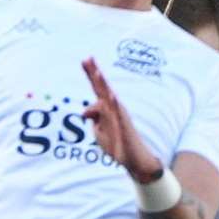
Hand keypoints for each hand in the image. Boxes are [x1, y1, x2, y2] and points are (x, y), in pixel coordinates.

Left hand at [82, 57, 163, 182]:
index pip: (98, 89)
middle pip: (103, 88)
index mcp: (107, 109)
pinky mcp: (125, 128)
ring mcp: (120, 117)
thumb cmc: (117, 143)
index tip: (85, 60)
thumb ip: (93, 117)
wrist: (133, 160)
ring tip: (97, 73)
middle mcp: (114, 109)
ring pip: (111, 98)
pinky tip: (112, 96)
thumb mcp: (99, 130)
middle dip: (95, 74)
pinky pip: (120, 115)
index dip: (92, 75)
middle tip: (88, 59)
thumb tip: (84, 111)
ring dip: (104, 85)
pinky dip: (116, 105)